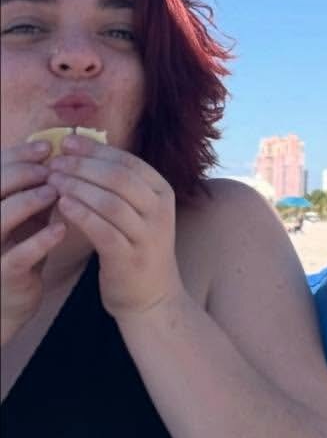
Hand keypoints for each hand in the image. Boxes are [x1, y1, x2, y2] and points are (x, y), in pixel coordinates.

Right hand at [1, 139, 66, 344]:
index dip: (15, 155)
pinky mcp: (2, 275)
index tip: (45, 146)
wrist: (10, 298)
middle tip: (50, 167)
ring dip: (26, 201)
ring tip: (54, 192)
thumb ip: (39, 185)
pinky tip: (61, 229)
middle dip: (20, 174)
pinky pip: (16, 256)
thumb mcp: (27, 211)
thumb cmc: (20, 245)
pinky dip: (39, 240)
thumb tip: (63, 151)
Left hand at [46, 134, 184, 318]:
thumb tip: (84, 153)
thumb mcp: (138, 210)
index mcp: (162, 191)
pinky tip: (62, 205)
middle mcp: (160, 209)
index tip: (66, 142)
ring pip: (110, 201)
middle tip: (55, 162)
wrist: (151, 294)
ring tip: (52, 181)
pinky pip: (103, 230)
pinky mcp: (130, 257)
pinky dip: (82, 215)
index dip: (96, 150)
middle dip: (84, 166)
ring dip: (78, 188)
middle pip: (119, 178)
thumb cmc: (136, 246)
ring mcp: (147, 234)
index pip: (128, 161)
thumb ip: (119, 185)